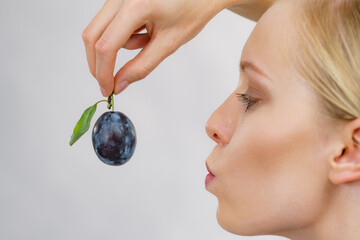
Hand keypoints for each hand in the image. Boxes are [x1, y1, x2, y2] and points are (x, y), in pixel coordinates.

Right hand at [82, 0, 228, 96]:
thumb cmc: (191, 10)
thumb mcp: (168, 43)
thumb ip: (141, 66)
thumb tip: (119, 83)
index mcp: (136, 5)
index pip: (106, 45)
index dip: (103, 72)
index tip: (107, 89)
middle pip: (92, 36)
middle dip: (99, 63)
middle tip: (110, 81)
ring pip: (100, 29)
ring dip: (116, 45)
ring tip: (147, 40)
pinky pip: (109, 21)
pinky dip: (121, 34)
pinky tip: (143, 30)